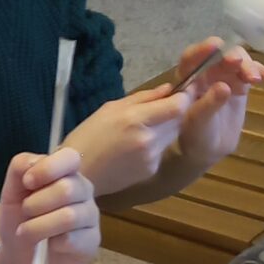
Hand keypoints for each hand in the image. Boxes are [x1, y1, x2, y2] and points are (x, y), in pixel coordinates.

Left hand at [0, 146, 98, 263]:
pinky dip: (52, 243)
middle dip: (36, 203)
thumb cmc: (18, 221)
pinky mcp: (92, 242)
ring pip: (69, 217)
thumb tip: (35, 163)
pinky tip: (48, 246)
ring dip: (38, 226)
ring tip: (26, 233)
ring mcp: (90, 217)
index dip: (48, 169)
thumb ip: (19, 169)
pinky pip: (72, 240)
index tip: (27, 183)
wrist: (18, 258)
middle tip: (25, 212)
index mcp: (65, 174)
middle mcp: (83, 191)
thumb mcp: (11, 192)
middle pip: (67, 189)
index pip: (70, 158)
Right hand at [69, 84, 193, 195]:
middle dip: (175, 111)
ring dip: (165, 127)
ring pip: (172, 135)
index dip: (185, 97)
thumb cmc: (88, 136)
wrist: (78, 174)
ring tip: (143, 127)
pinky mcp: (151, 170)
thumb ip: (143, 98)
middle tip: (161, 107)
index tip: (183, 91)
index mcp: (135, 119)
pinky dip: (156, 143)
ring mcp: (151, 157)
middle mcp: (148, 139)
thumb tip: (169, 89)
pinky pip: (161, 149)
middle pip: (179, 120)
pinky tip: (136, 145)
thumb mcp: (110, 108)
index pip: (177, 107)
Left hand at [171, 39, 263, 175]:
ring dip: (247, 65)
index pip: (191, 58)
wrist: (208, 148)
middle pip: (219, 56)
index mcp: (187, 78)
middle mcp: (205, 72)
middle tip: (239, 63)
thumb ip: (208, 104)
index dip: (202, 49)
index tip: (215, 46)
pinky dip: (258, 71)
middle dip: (230, 56)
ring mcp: (224, 76)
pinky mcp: (239, 84)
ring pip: (237, 61)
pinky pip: (249, 72)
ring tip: (256, 79)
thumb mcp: (198, 123)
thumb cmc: (195, 135)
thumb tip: (225, 86)